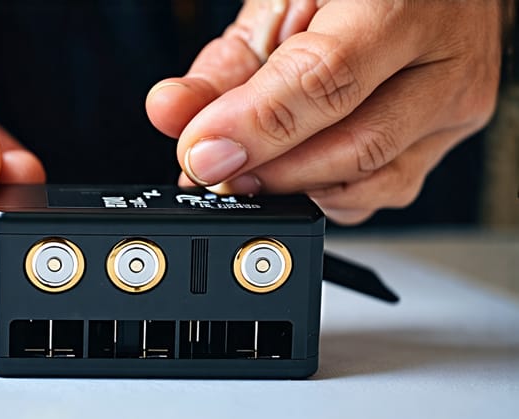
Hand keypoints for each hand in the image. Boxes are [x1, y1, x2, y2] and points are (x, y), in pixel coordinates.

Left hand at [146, 0, 501, 223]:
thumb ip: (225, 66)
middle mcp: (443, 61)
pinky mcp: (446, 143)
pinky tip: (293, 173)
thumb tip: (171, 114)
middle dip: (271, 173)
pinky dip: (327, 195)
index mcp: (400, 4)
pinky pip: (383, 192)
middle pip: (355, 147)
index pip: (325, 80)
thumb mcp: (279, 6)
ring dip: (295, 192)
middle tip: (215, 174)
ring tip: (247, 173)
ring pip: (372, 184)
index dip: (254, 128)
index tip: (201, 155)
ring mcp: (452, 108)